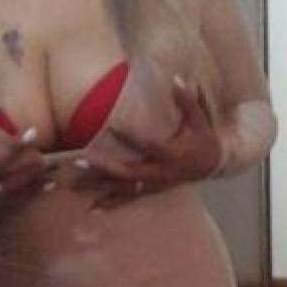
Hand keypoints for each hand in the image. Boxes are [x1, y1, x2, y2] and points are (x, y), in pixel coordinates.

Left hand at [77, 76, 221, 208]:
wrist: (212, 166)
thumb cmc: (203, 139)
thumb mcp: (200, 120)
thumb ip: (187, 101)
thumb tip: (175, 79)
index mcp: (172, 154)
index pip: (148, 145)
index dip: (130, 137)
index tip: (110, 126)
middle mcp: (161, 172)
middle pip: (128, 172)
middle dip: (103, 167)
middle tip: (80, 160)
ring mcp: (154, 185)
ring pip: (123, 188)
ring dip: (99, 186)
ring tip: (74, 184)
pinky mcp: (150, 191)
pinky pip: (128, 199)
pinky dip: (110, 203)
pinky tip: (92, 207)